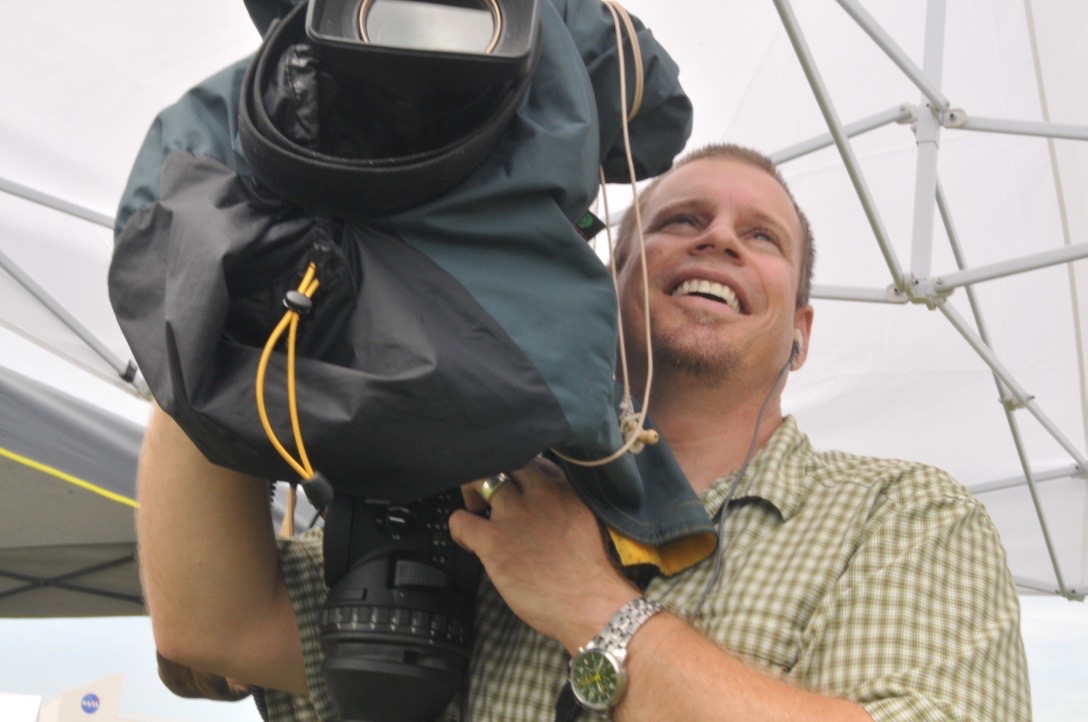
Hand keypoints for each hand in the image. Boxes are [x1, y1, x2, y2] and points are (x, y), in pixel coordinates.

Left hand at [448, 458, 638, 652]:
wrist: (592, 605)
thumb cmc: (591, 572)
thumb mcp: (585, 519)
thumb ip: (562, 503)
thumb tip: (540, 504)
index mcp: (563, 487)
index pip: (532, 460)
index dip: (518, 473)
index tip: (516, 488)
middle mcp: (538, 493)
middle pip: (503, 461)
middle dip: (492, 474)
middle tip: (488, 496)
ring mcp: (514, 515)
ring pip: (478, 481)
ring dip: (473, 495)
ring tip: (477, 515)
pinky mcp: (494, 542)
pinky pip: (460, 521)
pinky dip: (459, 527)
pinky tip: (470, 541)